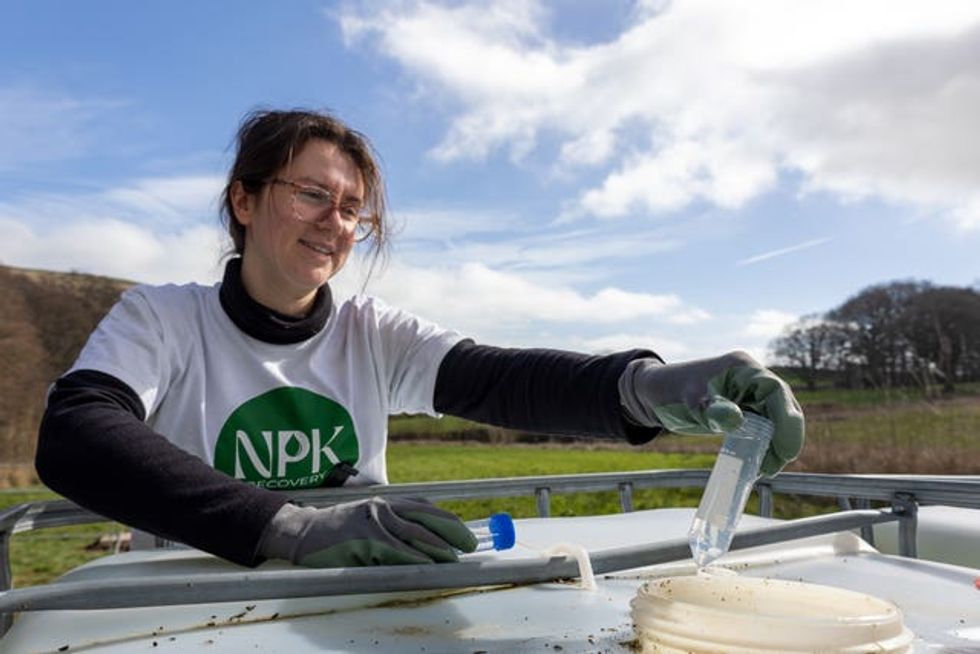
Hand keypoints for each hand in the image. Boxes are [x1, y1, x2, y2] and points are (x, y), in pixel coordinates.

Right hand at [258, 497, 477, 566]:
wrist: (302, 531)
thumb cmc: (338, 529)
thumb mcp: (368, 518)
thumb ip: (393, 526)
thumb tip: (427, 543)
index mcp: (386, 503)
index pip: (426, 509)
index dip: (448, 522)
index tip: (465, 534)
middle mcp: (382, 508)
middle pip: (425, 521)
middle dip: (450, 534)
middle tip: (468, 546)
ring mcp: (372, 524)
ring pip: (413, 536)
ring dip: (436, 549)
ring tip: (453, 559)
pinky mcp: (362, 541)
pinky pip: (394, 552)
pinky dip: (412, 559)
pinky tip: (426, 566)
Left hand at [619, 351, 804, 475]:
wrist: (657, 393)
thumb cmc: (671, 392)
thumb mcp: (688, 402)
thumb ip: (710, 409)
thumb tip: (736, 420)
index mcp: (741, 367)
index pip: (776, 391)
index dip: (788, 420)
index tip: (786, 450)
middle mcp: (751, 377)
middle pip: (783, 405)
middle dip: (786, 436)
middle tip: (775, 466)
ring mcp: (750, 391)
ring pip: (778, 417)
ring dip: (778, 443)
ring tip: (767, 469)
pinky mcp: (747, 405)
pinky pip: (766, 424)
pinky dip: (767, 443)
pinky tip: (760, 462)